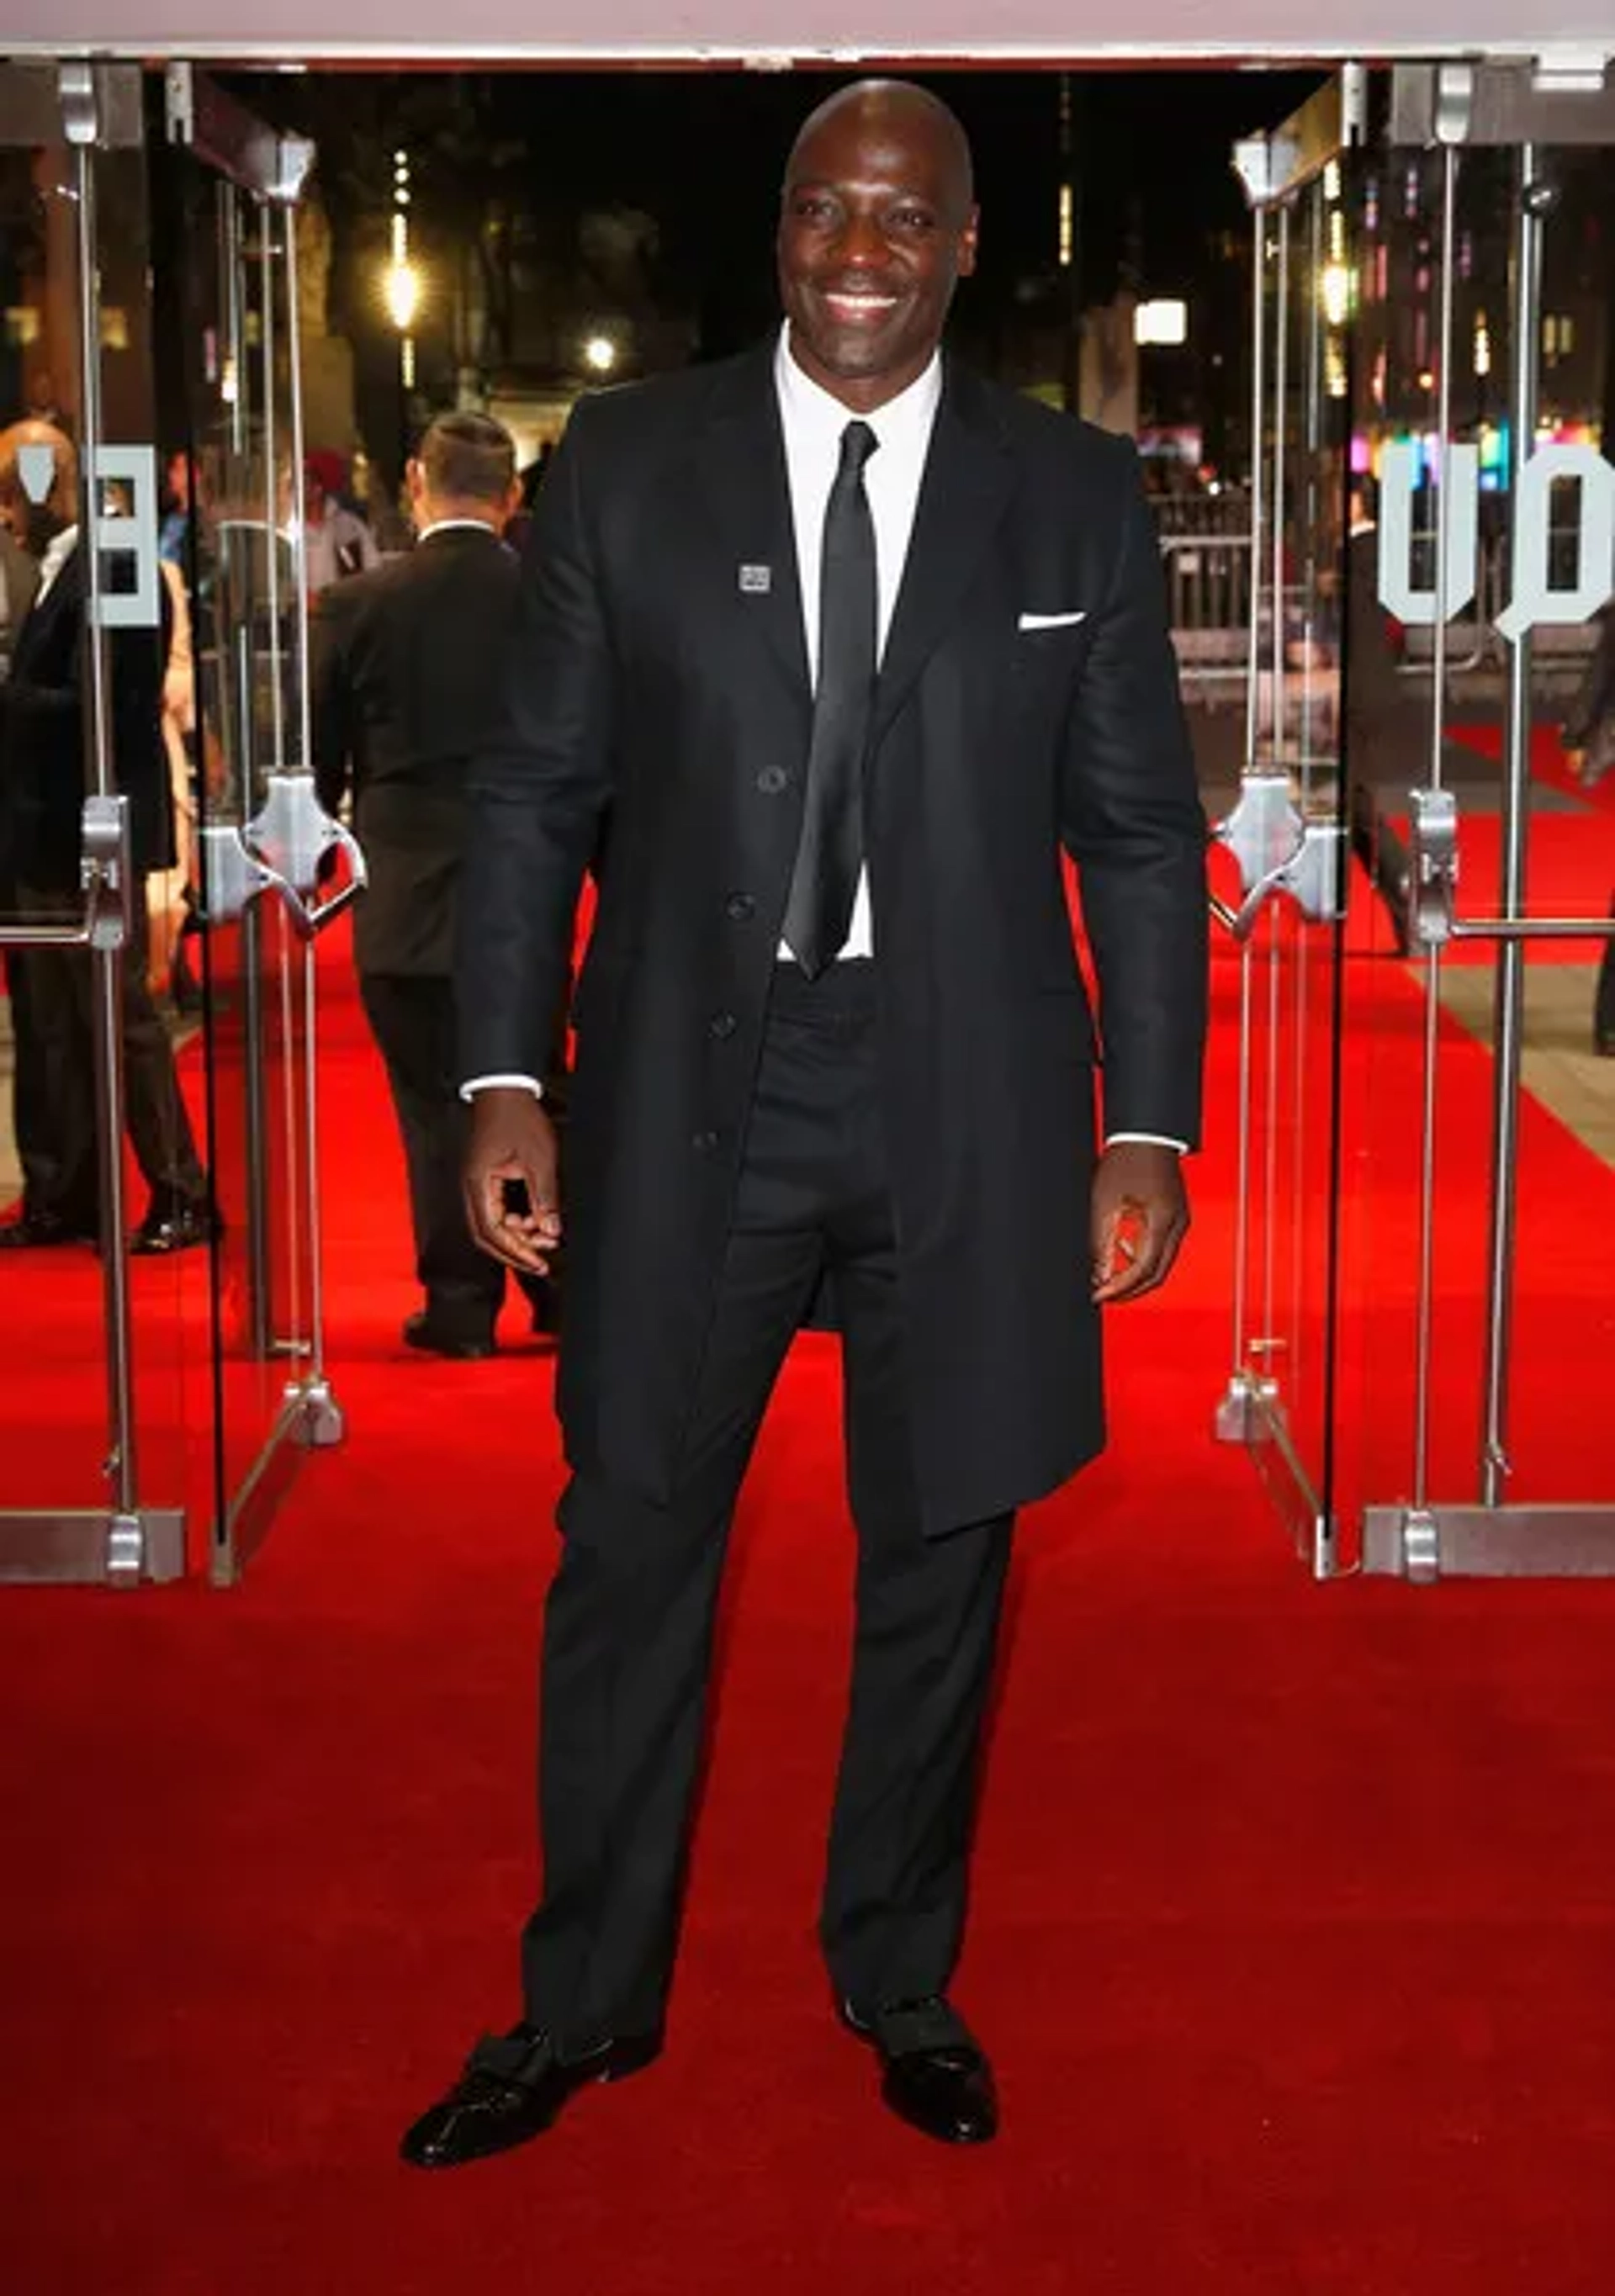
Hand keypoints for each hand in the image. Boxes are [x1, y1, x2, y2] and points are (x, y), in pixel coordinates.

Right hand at [463, 1086, 561, 1276]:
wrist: (506, 1089)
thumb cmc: (518, 1118)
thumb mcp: (539, 1160)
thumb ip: (544, 1198)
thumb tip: (551, 1230)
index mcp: (479, 1184)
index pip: (492, 1232)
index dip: (516, 1251)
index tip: (538, 1263)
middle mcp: (473, 1188)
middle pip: (487, 1235)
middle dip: (515, 1250)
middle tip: (542, 1259)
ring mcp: (479, 1184)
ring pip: (493, 1224)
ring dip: (517, 1235)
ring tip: (545, 1237)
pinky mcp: (487, 1178)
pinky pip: (497, 1209)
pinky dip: (516, 1220)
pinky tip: (536, 1220)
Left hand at [1090, 1140, 1188, 1304]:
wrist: (1146, 1134)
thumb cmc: (1128, 1159)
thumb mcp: (1105, 1202)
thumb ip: (1101, 1240)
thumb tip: (1096, 1271)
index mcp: (1162, 1221)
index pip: (1143, 1270)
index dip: (1120, 1288)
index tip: (1100, 1295)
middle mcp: (1177, 1224)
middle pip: (1158, 1274)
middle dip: (1130, 1289)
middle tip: (1105, 1294)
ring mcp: (1180, 1220)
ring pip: (1161, 1263)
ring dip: (1136, 1274)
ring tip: (1109, 1274)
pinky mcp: (1176, 1215)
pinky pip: (1163, 1247)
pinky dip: (1143, 1256)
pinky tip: (1123, 1249)